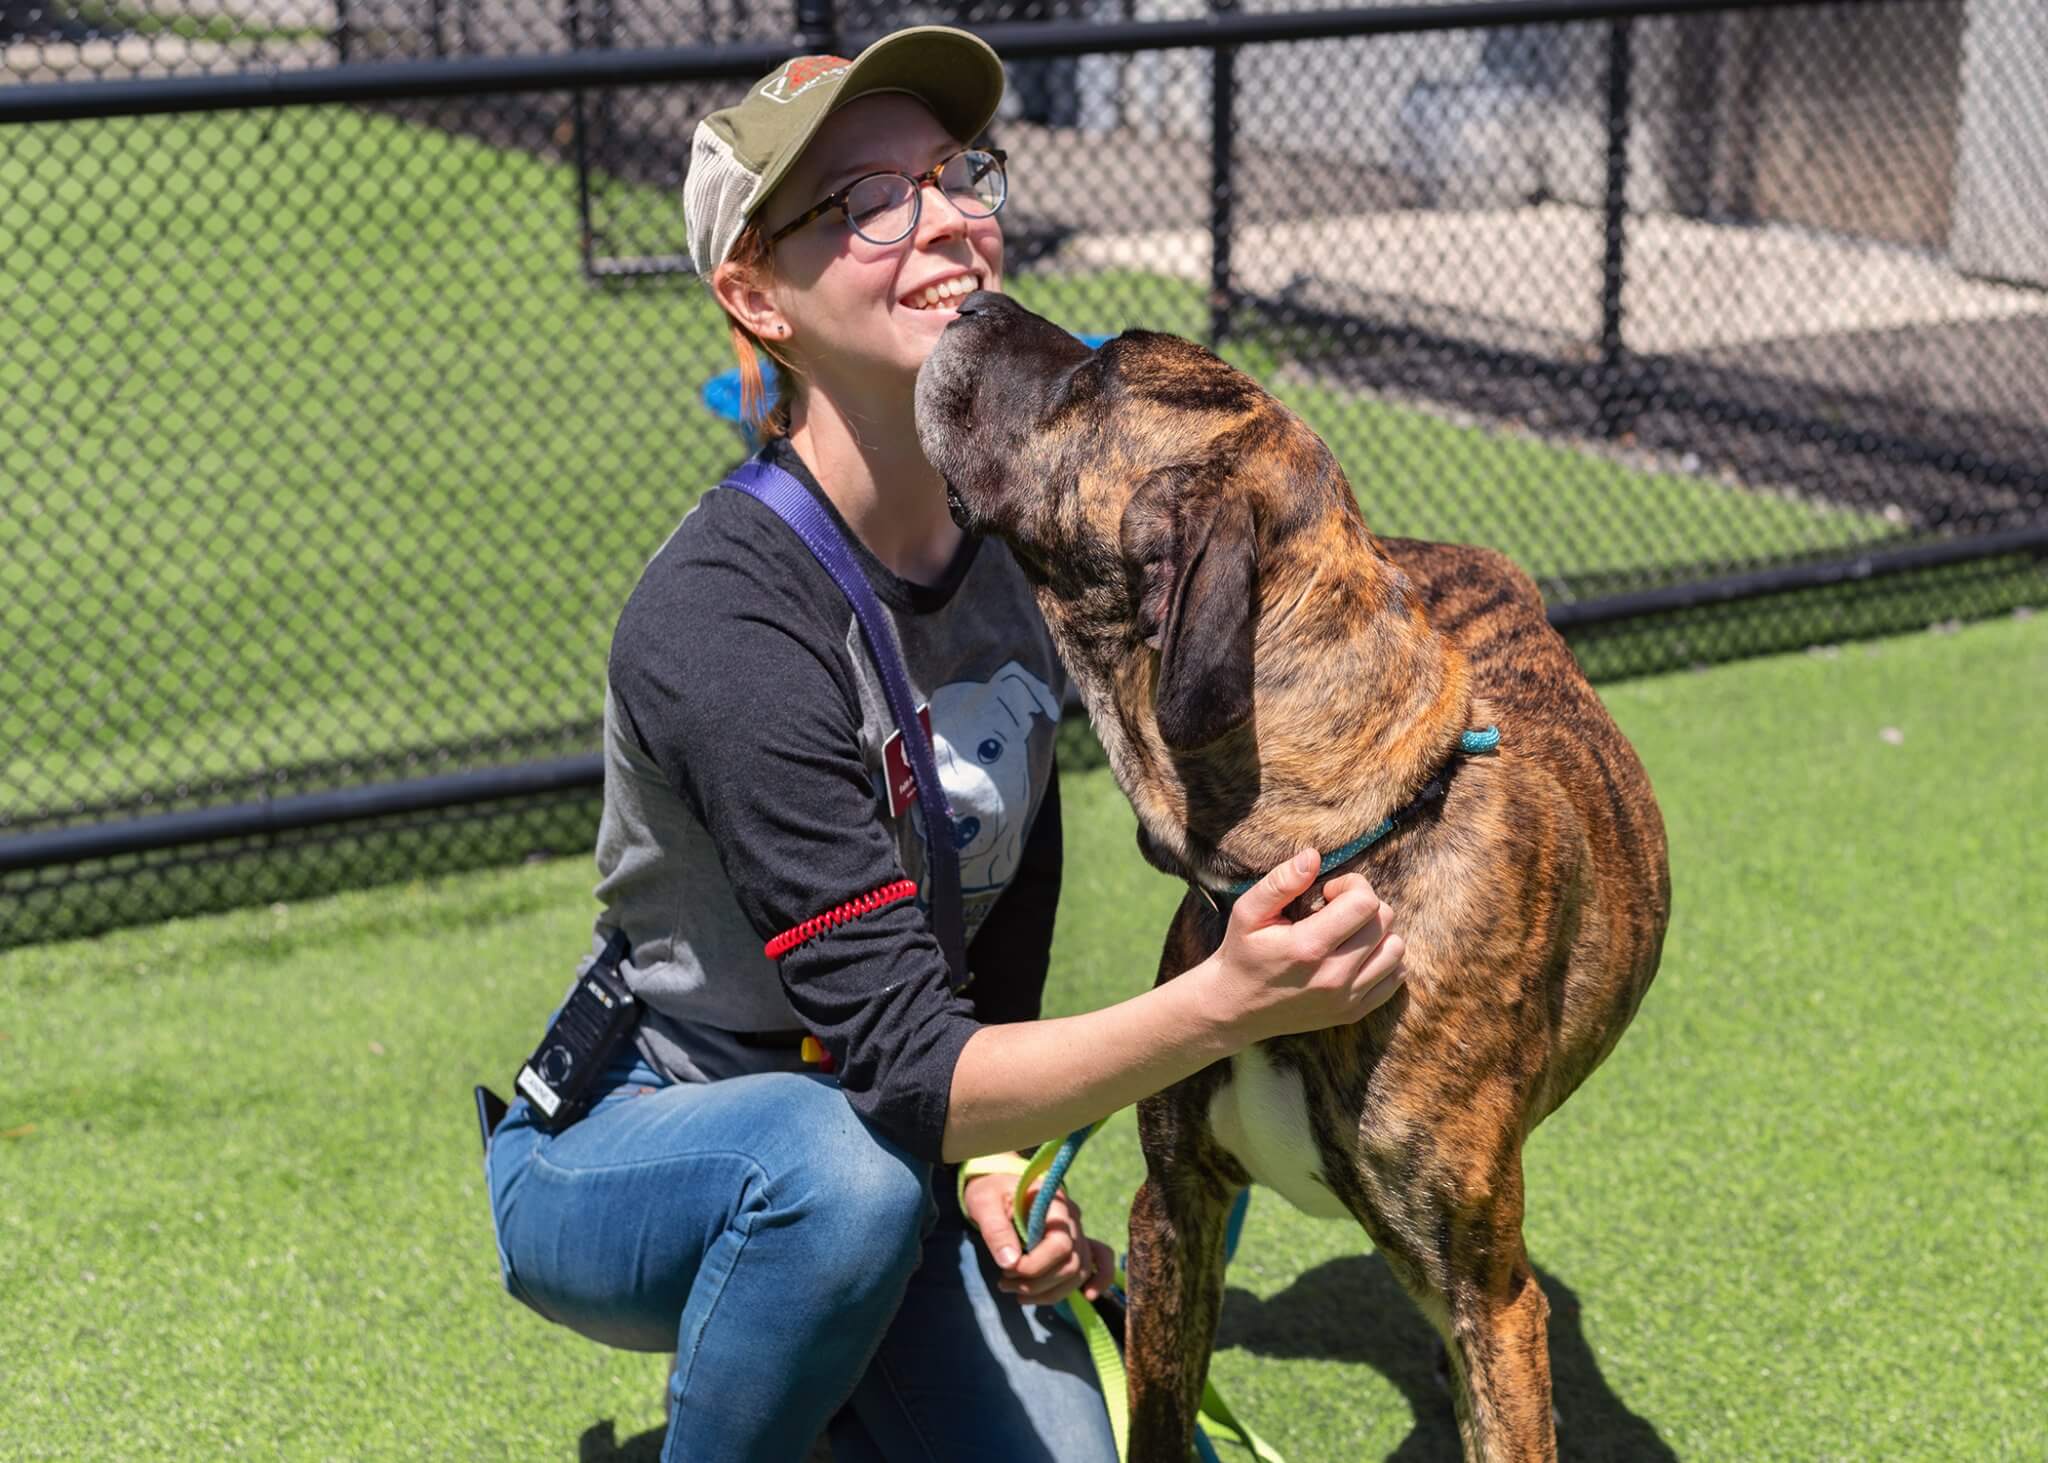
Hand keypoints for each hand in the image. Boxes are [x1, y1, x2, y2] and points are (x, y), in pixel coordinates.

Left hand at [961, 1171, 1116, 1307]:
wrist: (997, 1186)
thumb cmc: (990, 1191)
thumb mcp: (984, 1204)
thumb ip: (996, 1231)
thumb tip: (1010, 1263)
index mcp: (1053, 1202)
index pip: (1059, 1245)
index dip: (1036, 1266)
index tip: (1007, 1270)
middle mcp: (1071, 1217)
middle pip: (1072, 1263)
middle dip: (1038, 1283)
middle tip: (1004, 1282)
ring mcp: (1076, 1230)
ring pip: (1080, 1271)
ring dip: (1051, 1292)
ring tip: (1018, 1294)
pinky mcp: (1074, 1242)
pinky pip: (1099, 1261)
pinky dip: (1099, 1279)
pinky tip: (1089, 1296)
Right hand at [1203, 847, 1406, 1043]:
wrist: (1234, 1009)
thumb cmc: (1242, 953)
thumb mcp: (1248, 912)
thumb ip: (1281, 882)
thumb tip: (1314, 856)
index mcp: (1308, 947)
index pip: (1365, 903)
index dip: (1351, 885)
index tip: (1328, 892)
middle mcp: (1333, 976)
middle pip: (1384, 921)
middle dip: (1363, 904)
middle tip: (1335, 910)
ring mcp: (1347, 998)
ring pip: (1396, 949)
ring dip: (1377, 932)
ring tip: (1348, 933)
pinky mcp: (1354, 1012)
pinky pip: (1396, 977)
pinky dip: (1383, 959)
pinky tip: (1356, 954)